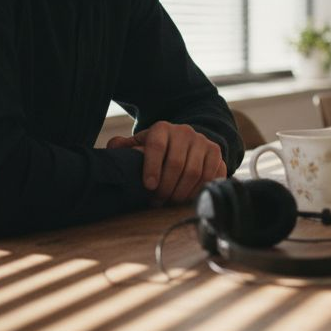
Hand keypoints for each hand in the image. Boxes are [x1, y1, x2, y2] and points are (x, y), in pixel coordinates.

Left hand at [107, 121, 227, 203]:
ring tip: (171, 202)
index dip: (152, 167)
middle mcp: (185, 132)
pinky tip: (187, 198)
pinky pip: (211, 175)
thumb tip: (113, 147)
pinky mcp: (216, 153)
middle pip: (177, 163)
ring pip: (195, 172)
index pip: (157, 146)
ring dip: (182, 192)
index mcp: (162, 128)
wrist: (186, 142)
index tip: (148, 186)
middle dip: (166, 187)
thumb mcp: (140, 144)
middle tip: (158, 201)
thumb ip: (124, 147)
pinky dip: (198, 190)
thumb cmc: (157, 149)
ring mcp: (203, 142)